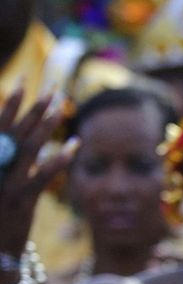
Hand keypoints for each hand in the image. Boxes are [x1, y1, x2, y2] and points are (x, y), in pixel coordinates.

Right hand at [0, 91, 73, 257]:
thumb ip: (4, 159)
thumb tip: (16, 139)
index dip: (10, 104)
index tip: (23, 81)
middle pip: (16, 131)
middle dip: (34, 107)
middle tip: (54, 88)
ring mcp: (5, 184)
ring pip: (28, 148)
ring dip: (46, 125)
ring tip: (62, 106)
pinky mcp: (21, 202)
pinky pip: (41, 177)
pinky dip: (58, 160)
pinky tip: (76, 145)